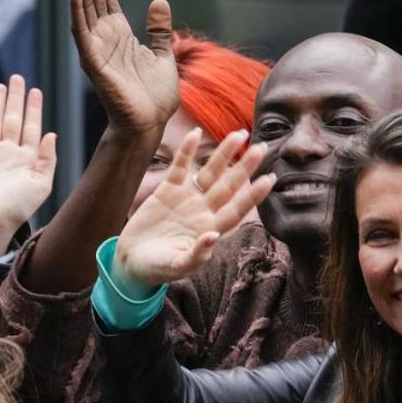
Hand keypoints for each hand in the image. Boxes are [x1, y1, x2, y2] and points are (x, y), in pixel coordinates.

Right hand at [0, 75, 56, 257]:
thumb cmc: (21, 206)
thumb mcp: (42, 183)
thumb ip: (48, 159)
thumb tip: (51, 134)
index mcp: (28, 156)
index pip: (32, 126)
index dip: (34, 108)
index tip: (36, 91)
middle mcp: (10, 151)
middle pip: (14, 118)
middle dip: (16, 99)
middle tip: (17, 78)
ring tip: (0, 86)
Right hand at [69, 0, 178, 135]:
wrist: (151, 124)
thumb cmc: (155, 96)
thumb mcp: (163, 55)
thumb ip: (159, 30)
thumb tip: (159, 0)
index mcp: (119, 34)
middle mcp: (104, 37)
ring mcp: (96, 49)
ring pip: (85, 7)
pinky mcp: (94, 62)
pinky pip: (81, 32)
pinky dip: (77, 9)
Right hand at [115, 129, 275, 289]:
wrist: (131, 261)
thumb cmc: (157, 269)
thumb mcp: (176, 267)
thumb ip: (196, 255)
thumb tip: (213, 237)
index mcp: (211, 230)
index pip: (237, 209)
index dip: (253, 195)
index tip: (269, 180)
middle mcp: (204, 211)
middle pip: (229, 185)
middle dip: (245, 167)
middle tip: (262, 148)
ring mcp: (187, 198)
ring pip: (210, 172)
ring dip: (224, 154)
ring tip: (239, 135)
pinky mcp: (167, 190)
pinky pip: (180, 167)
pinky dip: (187, 151)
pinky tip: (195, 133)